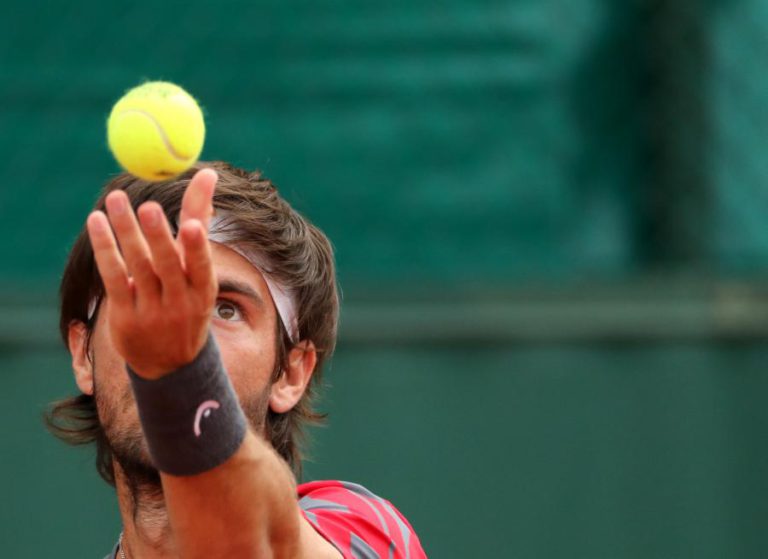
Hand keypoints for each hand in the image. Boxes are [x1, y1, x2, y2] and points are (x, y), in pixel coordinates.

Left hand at [86, 169, 218, 378]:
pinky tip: (97, 222)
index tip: (194, 225)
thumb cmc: (186, 300)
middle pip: (167, 265)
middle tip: (146, 207)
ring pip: (137, 266)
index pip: (202, 266)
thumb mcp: (199, 271)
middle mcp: (181, 303)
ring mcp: (152, 312)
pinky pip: (113, 276)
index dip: (199, 248)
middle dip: (157, 236)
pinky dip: (105, 247)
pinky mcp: (125, 317)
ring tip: (115, 200)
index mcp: (204, 291)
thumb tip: (209, 175)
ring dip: (125, 231)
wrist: (169, 361)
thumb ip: (200, 220)